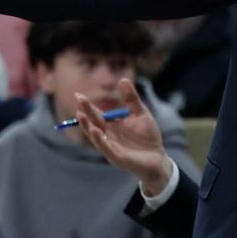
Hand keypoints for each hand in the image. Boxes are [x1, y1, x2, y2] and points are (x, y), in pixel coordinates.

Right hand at [79, 78, 172, 195]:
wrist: (158, 158)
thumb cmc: (147, 136)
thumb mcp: (140, 113)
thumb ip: (131, 99)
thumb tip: (123, 79)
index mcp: (111, 126)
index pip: (96, 114)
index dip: (87, 106)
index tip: (78, 95)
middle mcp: (108, 136)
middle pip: (94, 123)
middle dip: (86, 112)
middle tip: (79, 99)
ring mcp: (111, 148)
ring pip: (96, 137)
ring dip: (88, 127)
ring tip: (81, 116)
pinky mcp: (118, 158)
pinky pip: (107, 149)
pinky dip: (100, 141)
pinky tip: (96, 131)